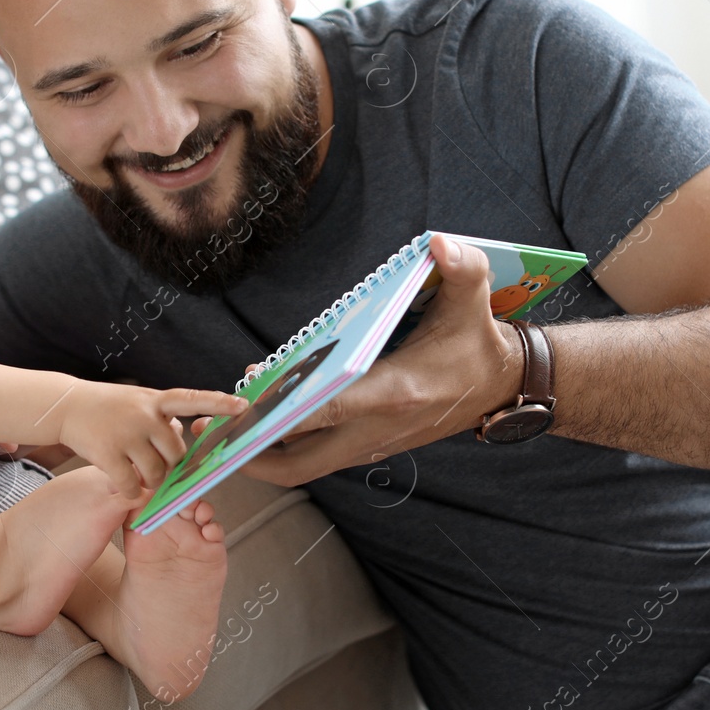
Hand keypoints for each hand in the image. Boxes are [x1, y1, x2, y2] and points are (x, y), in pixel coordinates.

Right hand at [59, 384, 247, 499]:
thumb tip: (183, 440)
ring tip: (138, 472)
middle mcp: (144, 415)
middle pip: (176, 454)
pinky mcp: (107, 454)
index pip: (193, 399)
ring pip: (156, 473)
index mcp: (156, 400)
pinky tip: (125, 485)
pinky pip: (132, 486)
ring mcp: (126, 434)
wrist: (67, 405)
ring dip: (151, 481)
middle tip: (156, 465)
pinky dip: (132, 492)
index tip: (243, 406)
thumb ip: (163, 420)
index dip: (219, 403)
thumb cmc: (109, 407)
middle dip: (170, 467)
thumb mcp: (140, 402)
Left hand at [239, 235, 525, 487]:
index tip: (242, 404)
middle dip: (250, 452)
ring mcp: (371, 443)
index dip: (282, 408)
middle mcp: (376, 428)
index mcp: (393, 393)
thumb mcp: (475, 299)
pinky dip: (285, 442)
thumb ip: (461, 267)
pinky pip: (316, 454)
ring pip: (303, 464)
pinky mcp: (369, 445)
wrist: (502, 386)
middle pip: (300, 462)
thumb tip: (438, 245)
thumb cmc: (477, 342)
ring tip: (222, 424)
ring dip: (262, 449)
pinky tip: (259, 414)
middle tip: (208, 431)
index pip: (328, 408)